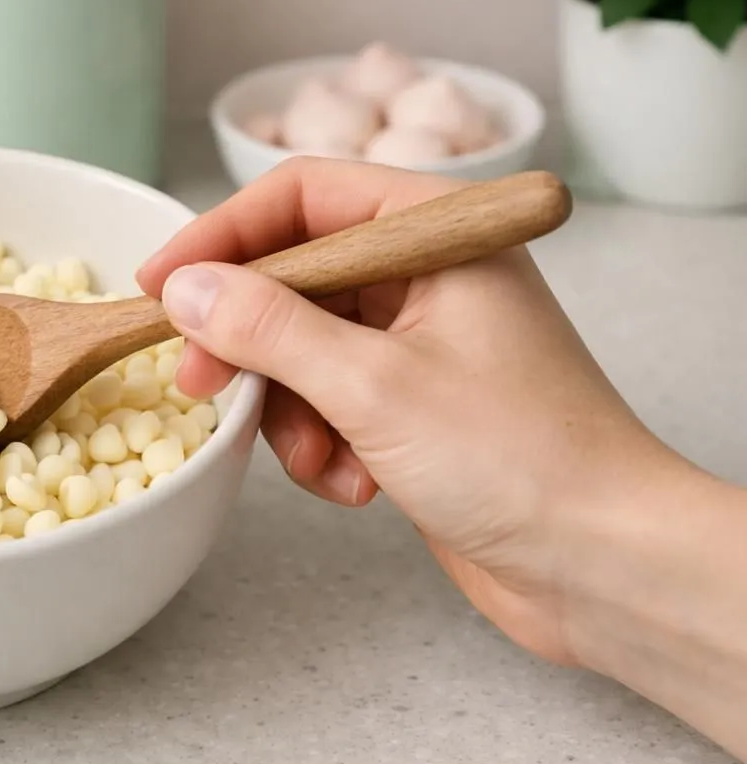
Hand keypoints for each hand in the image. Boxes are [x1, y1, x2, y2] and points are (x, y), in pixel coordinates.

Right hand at [138, 159, 687, 665]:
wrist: (602, 567)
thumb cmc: (520, 460)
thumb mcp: (372, 384)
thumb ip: (267, 327)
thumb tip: (186, 288)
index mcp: (438, 233)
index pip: (302, 197)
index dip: (221, 234)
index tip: (160, 285)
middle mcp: (427, 275)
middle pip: (291, 275)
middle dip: (245, 339)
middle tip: (200, 385)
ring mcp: (418, 342)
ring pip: (299, 348)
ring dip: (289, 410)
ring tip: (322, 459)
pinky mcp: (411, 405)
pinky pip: (326, 402)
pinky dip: (322, 445)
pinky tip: (357, 486)